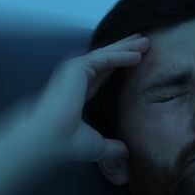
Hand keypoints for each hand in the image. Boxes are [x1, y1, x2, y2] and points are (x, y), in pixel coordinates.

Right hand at [27, 33, 149, 162]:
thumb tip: (125, 152)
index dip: (118, 65)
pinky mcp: (77, 68)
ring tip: (145, 41)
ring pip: (106, 55)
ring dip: (126, 48)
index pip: (102, 74)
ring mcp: (74, 72)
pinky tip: (137, 55)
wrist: (49, 138)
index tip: (135, 59)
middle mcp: (75, 79)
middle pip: (106, 60)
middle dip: (125, 49)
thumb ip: (112, 147)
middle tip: (143, 42)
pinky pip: (105, 59)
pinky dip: (122, 56)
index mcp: (78, 93)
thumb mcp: (97, 145)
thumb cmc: (65, 142)